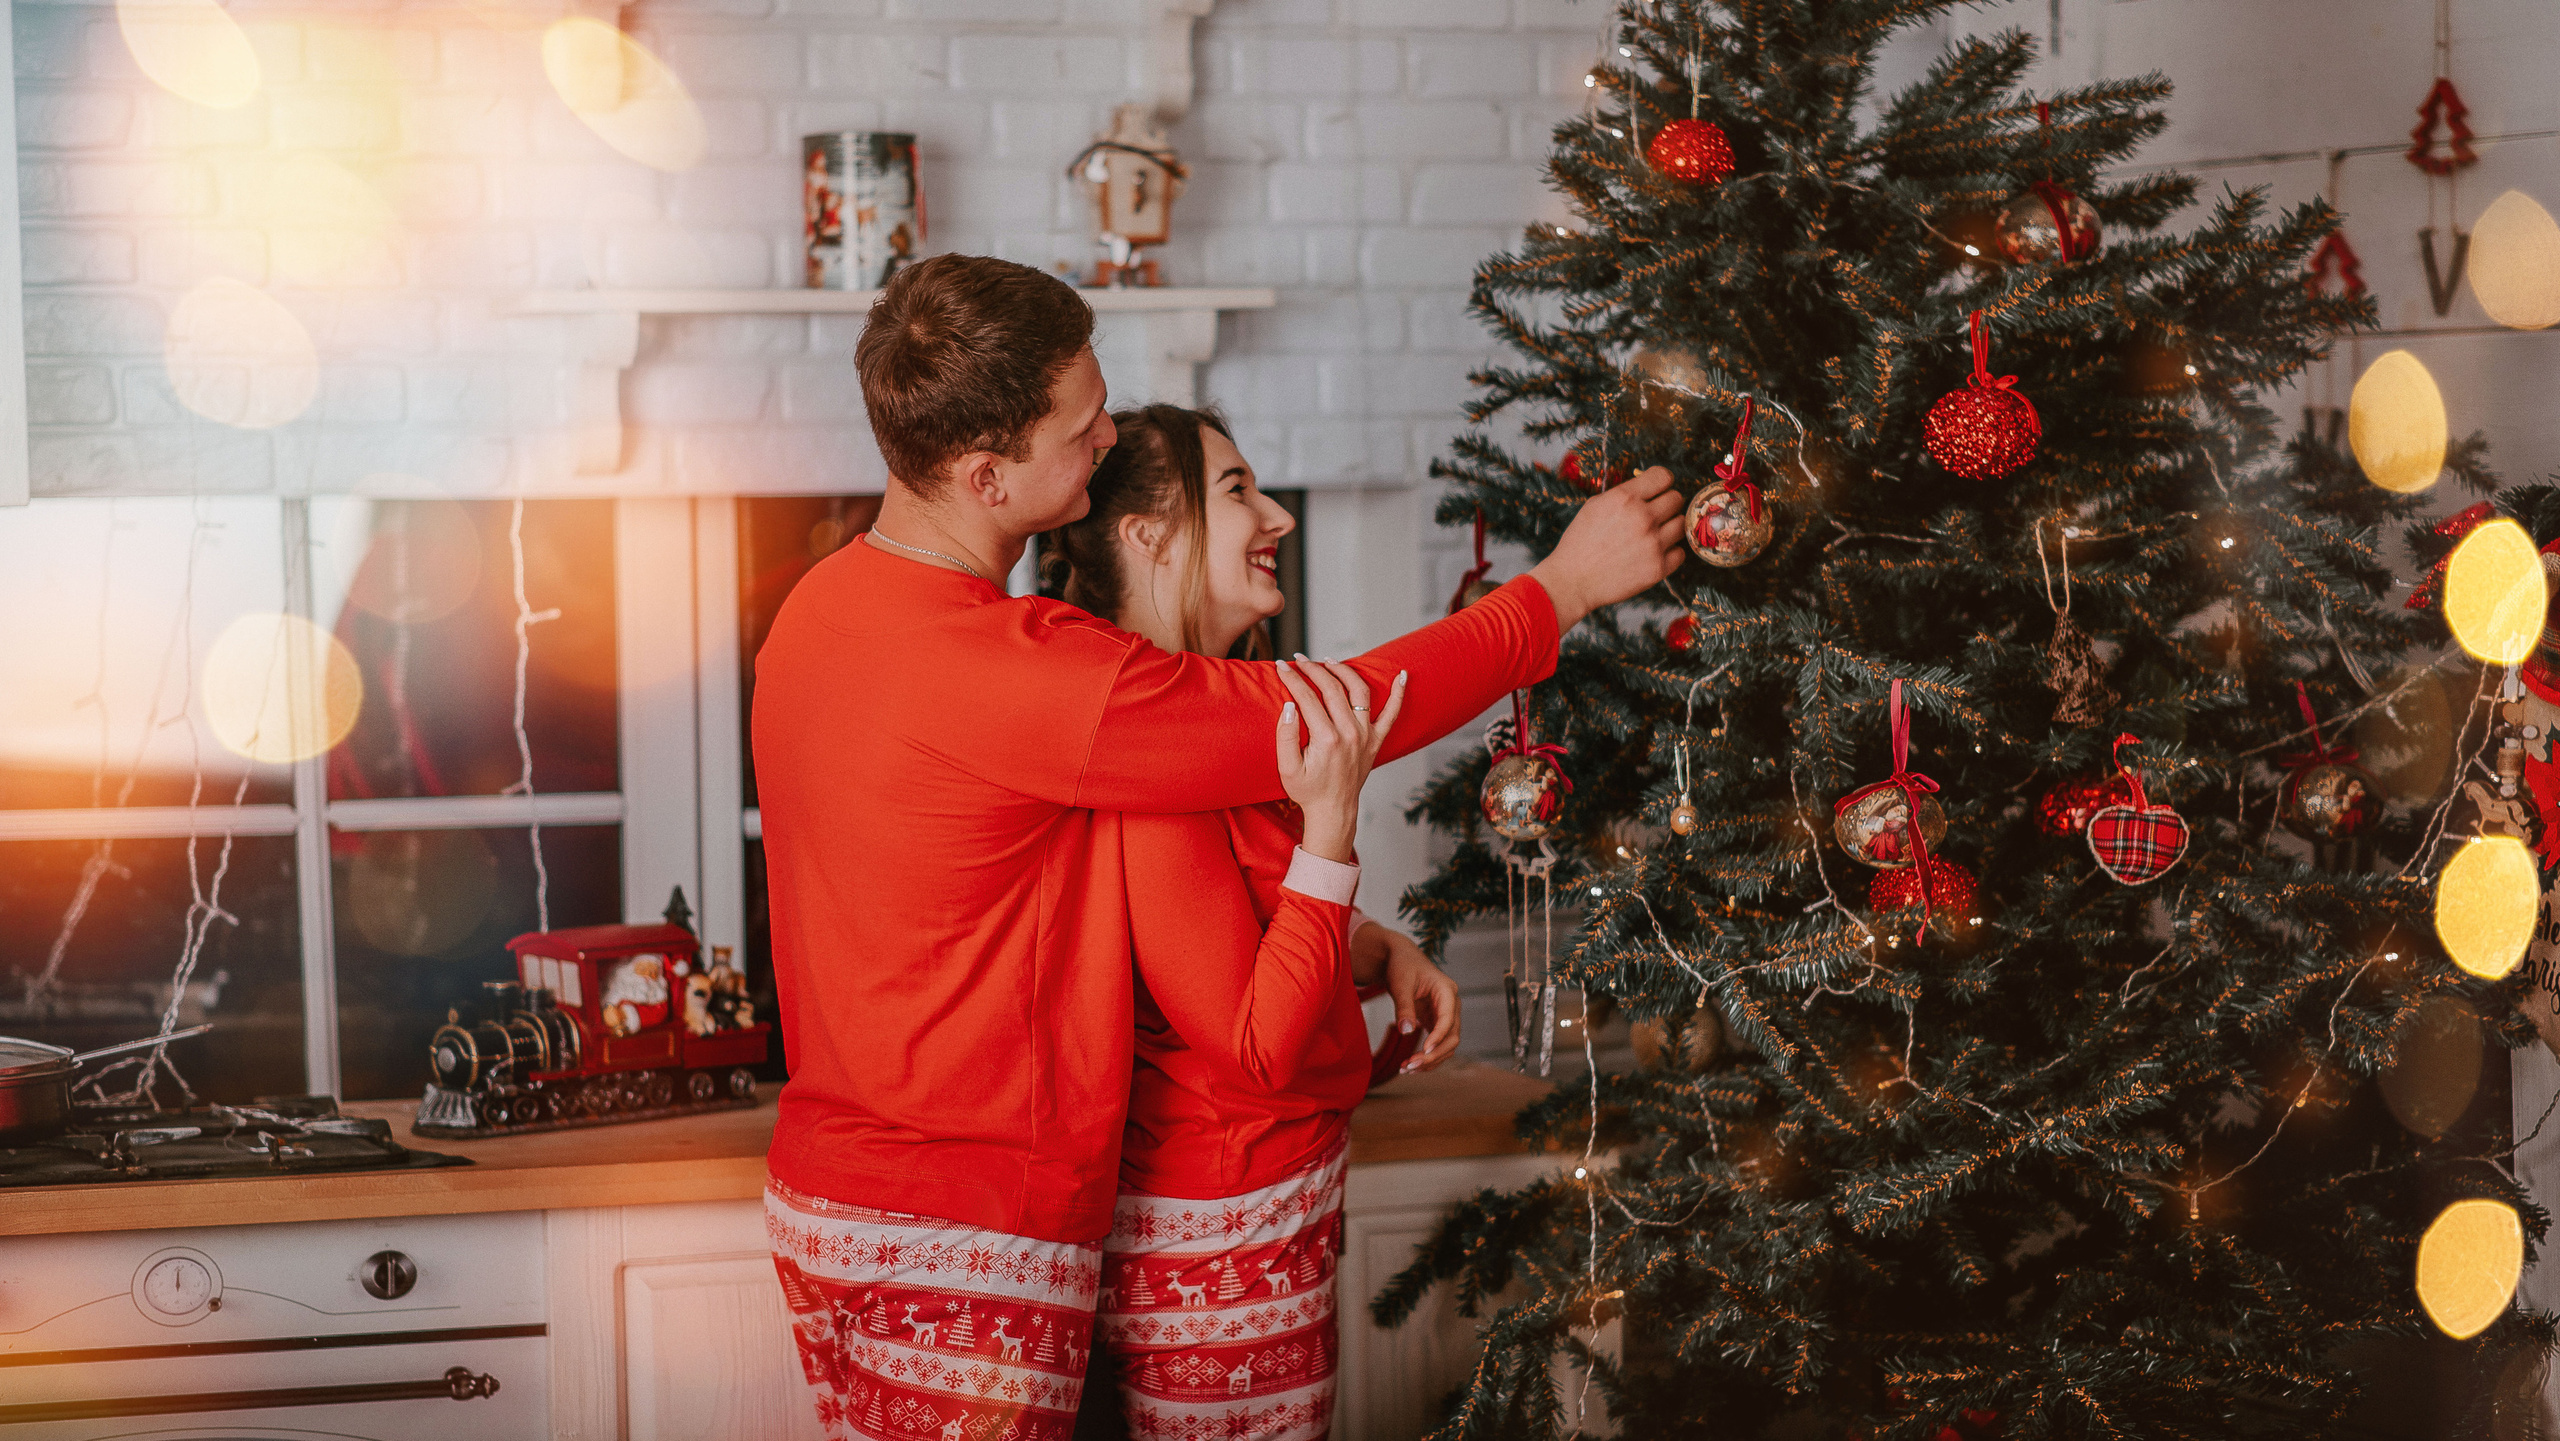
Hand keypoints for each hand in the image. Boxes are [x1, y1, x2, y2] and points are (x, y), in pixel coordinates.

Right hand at [1275, 658, 1408, 862]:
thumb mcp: (1287, 769)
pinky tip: (1403, 675)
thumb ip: (1286, 736)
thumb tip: (1289, 705)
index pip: (1306, 698)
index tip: (1280, 666)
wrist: (1334, 810)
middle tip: (1298, 659)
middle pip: (1332, 688)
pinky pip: (1392, 714)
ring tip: (1329, 660)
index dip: (1292, 679)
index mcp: (1326, 739)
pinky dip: (1399, 694)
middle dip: (1313, 669)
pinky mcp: (1376, 740)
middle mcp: (1350, 733)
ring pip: (1359, 691)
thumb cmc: (1308, 791)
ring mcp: (1366, 735)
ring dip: (1345, 670)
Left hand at [1381, 931, 1459, 1071]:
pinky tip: (1411, 1065)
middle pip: (1452, 1037)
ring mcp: (1446, 1015)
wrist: (1401, 959)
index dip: (1438, 1036)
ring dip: (1431, 1060)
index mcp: (1446, 991)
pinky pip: (1438, 1044)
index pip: (1448, 1019)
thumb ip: (1404, 1007)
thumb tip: (1406, 1032)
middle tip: (1411, 1066)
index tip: (1425, 1051)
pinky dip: (1427, 1056)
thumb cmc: (1402, 966)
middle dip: (1434, 1055)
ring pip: (1447, 1045)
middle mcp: (1451, 1005)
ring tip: (1407, 1069)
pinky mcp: (1437, 1022)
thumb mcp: (1400, 984)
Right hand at [1527, 466, 1687, 629]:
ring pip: (1681, 524)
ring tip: (1651, 536)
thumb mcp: (1595, 506)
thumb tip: (1648, 487)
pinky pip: (1680, 552)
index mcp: (1625, 498)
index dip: (1662, 482)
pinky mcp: (1659, 567)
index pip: (1664, 476)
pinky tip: (1653, 554)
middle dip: (1666, 504)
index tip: (1658, 490)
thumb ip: (1624, 494)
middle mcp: (1643, 517)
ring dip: (1669, 528)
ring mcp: (1653, 543)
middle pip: (1676, 499)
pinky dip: (1669, 552)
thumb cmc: (1580, 543)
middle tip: (1654, 515)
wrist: (1573, 581)